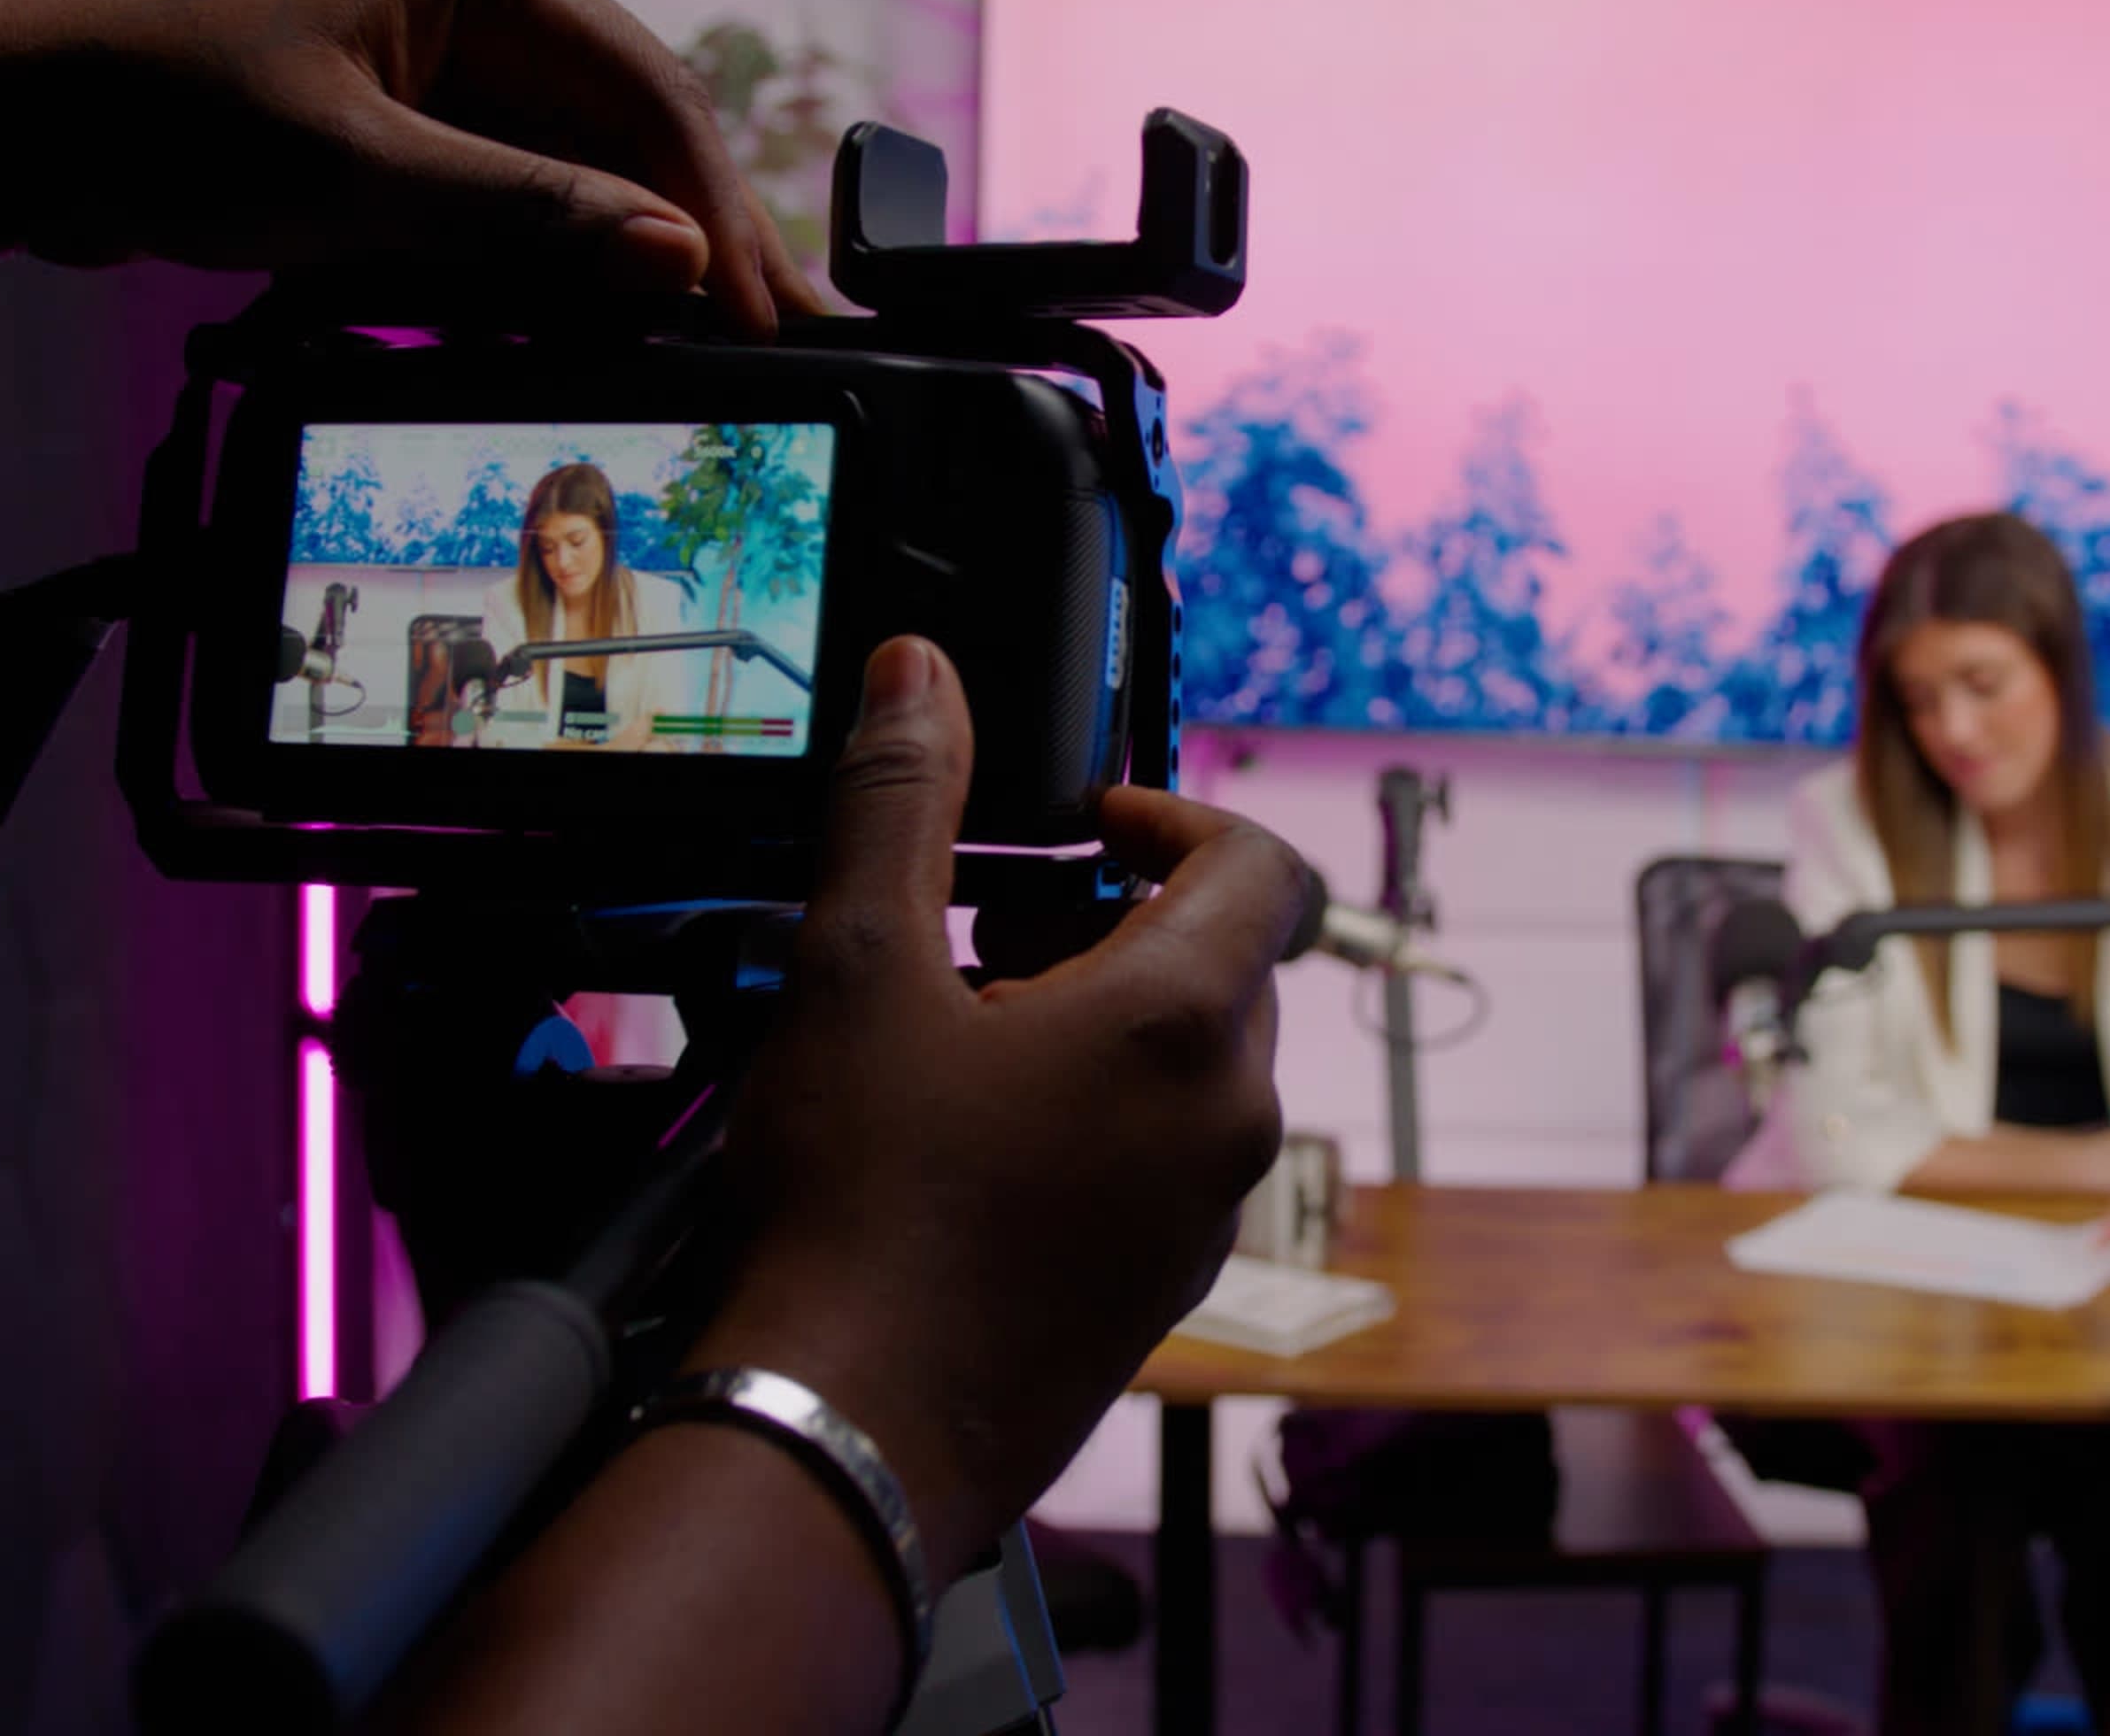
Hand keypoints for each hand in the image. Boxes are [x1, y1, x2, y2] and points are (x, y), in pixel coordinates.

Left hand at [0, 0, 815, 332]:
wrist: (21, 126)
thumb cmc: (170, 112)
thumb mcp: (358, 173)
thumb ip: (525, 217)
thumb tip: (679, 257)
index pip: (655, 98)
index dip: (722, 214)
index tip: (771, 317)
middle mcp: (495, 15)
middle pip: (641, 146)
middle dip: (703, 253)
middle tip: (785, 351)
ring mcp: (460, 81)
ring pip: (590, 193)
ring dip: (633, 280)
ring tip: (713, 363)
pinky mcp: (423, 145)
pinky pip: (522, 222)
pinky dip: (554, 287)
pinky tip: (601, 344)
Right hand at [692, 638, 1308, 1578]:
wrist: (846, 1433)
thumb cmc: (859, 1213)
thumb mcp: (857, 967)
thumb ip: (901, 801)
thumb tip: (921, 675)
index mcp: (1183, 1023)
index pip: (1262, 864)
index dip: (1175, 818)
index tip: (1084, 829)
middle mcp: (1227, 1120)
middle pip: (1222, 966)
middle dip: (1114, 927)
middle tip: (985, 937)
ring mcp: (1204, 1217)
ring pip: (1187, 1070)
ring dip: (1097, 1027)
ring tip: (960, 1044)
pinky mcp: (1161, 1290)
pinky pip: (1158, 1163)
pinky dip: (1092, 1120)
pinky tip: (968, 1147)